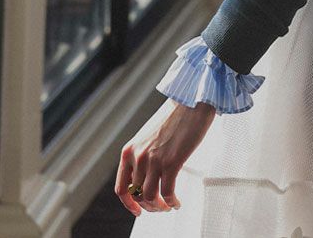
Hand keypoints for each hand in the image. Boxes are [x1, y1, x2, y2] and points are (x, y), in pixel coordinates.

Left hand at [115, 97, 216, 216]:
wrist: (191, 101)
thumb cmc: (175, 115)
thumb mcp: (148, 136)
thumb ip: (144, 154)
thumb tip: (146, 176)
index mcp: (130, 150)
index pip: (121, 188)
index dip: (129, 204)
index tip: (137, 210)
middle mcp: (138, 156)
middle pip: (137, 195)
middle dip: (149, 206)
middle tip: (159, 207)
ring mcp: (154, 160)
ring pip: (151, 198)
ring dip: (160, 206)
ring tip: (168, 205)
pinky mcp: (171, 162)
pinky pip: (168, 193)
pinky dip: (172, 202)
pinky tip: (177, 201)